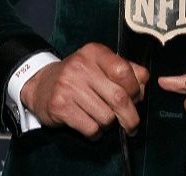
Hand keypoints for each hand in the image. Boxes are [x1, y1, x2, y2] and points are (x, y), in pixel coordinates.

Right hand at [21, 42, 149, 139]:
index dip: (135, 89)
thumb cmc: (79, 76)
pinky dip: (96, 133)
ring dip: (109, 124)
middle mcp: (80, 66)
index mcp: (94, 52)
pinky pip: (91, 128)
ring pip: (106, 117)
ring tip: (101, 119)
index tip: (136, 98)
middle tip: (132, 125)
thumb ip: (125, 69)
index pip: (124, 71)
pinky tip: (91, 126)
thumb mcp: (100, 65)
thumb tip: (145, 81)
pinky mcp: (60, 107)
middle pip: (119, 98)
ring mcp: (68, 86)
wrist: (40, 85)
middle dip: (130, 116)